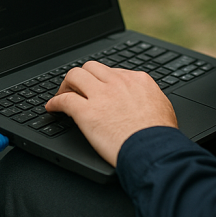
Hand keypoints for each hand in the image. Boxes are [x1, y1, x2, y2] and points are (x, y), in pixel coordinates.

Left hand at [46, 62, 177, 166]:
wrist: (154, 149)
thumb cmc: (161, 135)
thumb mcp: (163, 107)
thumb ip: (150, 98)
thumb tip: (144, 100)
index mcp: (137, 80)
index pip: (111, 72)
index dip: (101, 81)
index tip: (96, 89)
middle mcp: (118, 82)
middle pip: (90, 67)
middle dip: (82, 77)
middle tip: (76, 89)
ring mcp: (101, 95)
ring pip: (74, 75)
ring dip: (66, 85)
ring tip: (62, 95)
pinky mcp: (87, 112)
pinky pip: (64, 100)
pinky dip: (55, 103)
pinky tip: (52, 108)